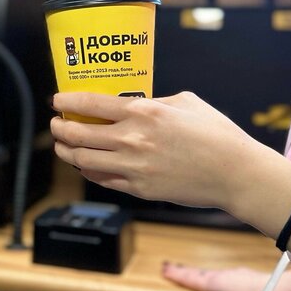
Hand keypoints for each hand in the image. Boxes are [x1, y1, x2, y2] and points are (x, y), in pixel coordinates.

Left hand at [50, 91, 265, 212]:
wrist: (235, 173)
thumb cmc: (215, 133)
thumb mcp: (185, 102)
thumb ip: (154, 101)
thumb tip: (134, 104)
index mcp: (143, 112)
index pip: (90, 104)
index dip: (67, 102)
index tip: (57, 101)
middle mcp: (132, 139)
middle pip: (78, 134)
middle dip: (60, 128)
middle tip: (55, 124)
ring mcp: (133, 167)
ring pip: (83, 159)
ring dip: (67, 151)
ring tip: (63, 145)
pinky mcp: (138, 189)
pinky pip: (101, 179)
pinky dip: (88, 170)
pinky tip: (85, 164)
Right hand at [161, 262, 290, 290]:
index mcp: (216, 283)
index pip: (191, 279)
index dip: (177, 275)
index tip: (164, 269)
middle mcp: (225, 276)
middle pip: (201, 274)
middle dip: (187, 273)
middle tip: (175, 269)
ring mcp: (239, 276)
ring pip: (216, 277)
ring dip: (206, 278)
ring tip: (199, 281)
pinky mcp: (252, 281)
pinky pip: (230, 282)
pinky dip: (224, 286)